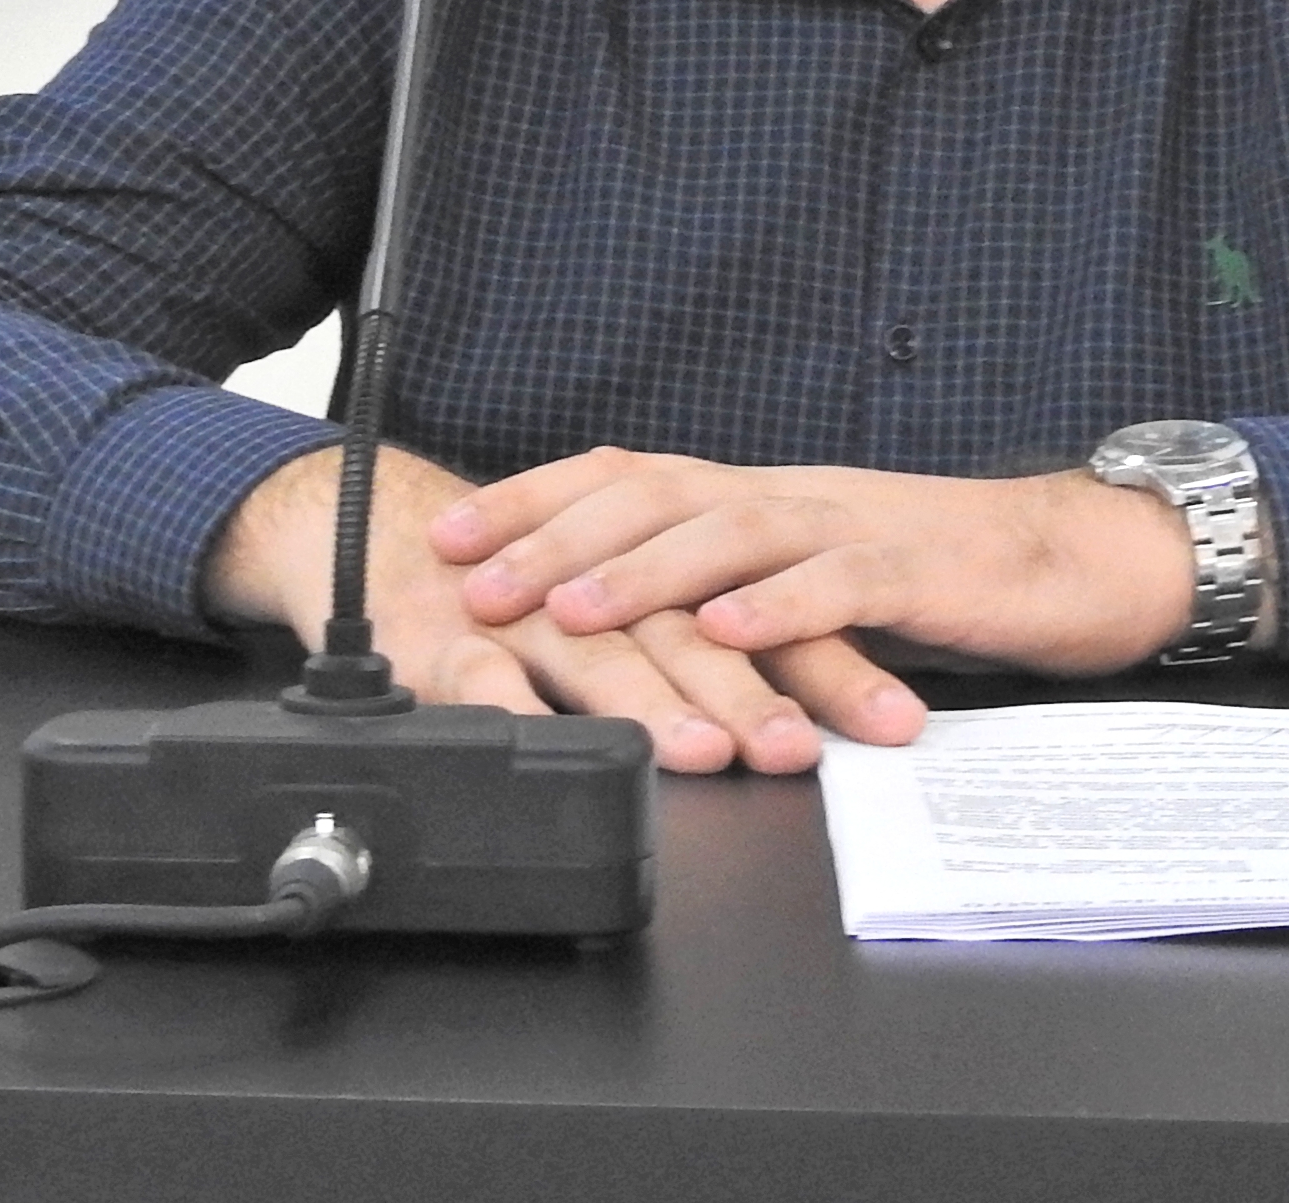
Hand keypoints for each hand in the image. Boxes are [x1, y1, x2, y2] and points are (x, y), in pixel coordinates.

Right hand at [203, 443, 910, 773]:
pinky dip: (510, 705)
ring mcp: (530, 612)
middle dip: (756, 696)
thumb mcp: (639, 617)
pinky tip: (543, 740)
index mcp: (671, 580)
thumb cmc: (537, 594)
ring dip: (652, 698)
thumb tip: (820, 725)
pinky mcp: (452, 641)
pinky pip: (481, 674)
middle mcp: (610, 590)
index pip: (772, 622)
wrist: (395, 539)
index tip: (893, 721)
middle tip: (802, 748)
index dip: (836, 669)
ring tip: (701, 748)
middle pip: (696, 637)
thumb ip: (715, 663)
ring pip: (601, 650)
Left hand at [430, 449, 1194, 681]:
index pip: (625, 477)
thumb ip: (727, 591)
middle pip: (657, 497)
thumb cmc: (935, 574)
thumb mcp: (806, 579)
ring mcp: (853, 528)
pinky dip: (777, 605)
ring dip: (644, 570)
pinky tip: (727, 631)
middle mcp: (791, 498)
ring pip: (733, 531)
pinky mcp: (917, 573)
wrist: (1069, 558)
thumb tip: (621, 622)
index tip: (445, 533)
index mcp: (759, 498)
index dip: (532, 500)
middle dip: (554, 535)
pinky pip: (840, 584)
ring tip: (573, 605)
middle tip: (473, 577)